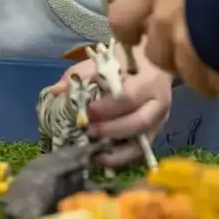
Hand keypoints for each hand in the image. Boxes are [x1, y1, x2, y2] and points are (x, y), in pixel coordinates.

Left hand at [55, 46, 173, 168]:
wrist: (151, 65)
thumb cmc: (125, 61)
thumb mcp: (104, 60)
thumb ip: (81, 75)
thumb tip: (58, 91)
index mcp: (148, 79)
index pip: (129, 97)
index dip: (107, 108)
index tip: (88, 110)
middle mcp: (159, 102)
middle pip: (139, 122)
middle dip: (110, 130)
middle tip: (88, 130)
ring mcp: (160, 122)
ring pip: (142, 143)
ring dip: (115, 151)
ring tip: (93, 152)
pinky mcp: (154, 135)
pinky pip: (138, 152)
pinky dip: (119, 158)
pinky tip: (101, 158)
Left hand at [108, 0, 218, 106]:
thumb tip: (177, 1)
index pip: (121, 18)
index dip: (129, 31)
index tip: (140, 35)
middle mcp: (165, 18)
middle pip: (156, 54)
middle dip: (170, 57)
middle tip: (188, 50)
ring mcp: (188, 42)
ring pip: (184, 74)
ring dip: (197, 76)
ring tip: (214, 73)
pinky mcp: (213, 60)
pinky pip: (211, 83)